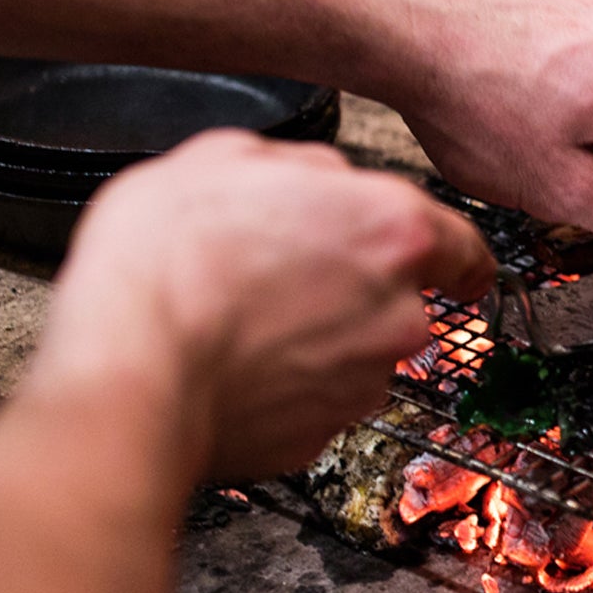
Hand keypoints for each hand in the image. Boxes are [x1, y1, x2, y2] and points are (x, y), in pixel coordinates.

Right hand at [31, 131, 493, 479]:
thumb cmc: (166, 262)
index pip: (463, 246)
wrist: (129, 371)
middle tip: (279, 275)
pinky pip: (314, 401)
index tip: (459, 269)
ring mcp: (364, 381)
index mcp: (391, 230)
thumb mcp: (225, 158)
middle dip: (352, 289)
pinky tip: (232, 366)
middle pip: (399, 297)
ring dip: (315, 339)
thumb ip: (304, 167)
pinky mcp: (324, 434)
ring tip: (238, 321)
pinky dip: (284, 387)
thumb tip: (324, 180)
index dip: (458, 257)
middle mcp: (396, 311)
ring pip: (357, 351)